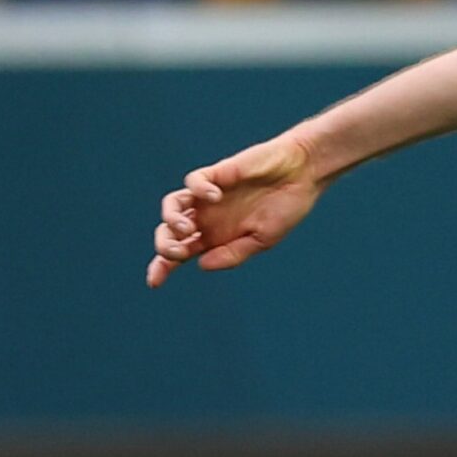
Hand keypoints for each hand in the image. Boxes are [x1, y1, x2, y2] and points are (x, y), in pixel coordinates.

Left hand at [147, 131, 328, 286]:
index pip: (181, 253)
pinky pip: (194, 181)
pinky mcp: (217, 174)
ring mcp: (209, 197)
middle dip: (165, 245)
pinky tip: (216, 195)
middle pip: (170, 232)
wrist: (302, 175)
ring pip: (173, 205)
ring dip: (170, 219)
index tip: (154, 282)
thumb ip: (233, 254)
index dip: (163, 267)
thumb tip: (201, 264)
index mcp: (216, 238)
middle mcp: (207, 218)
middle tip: (177, 252)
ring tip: (185, 228)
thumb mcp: (262, 240)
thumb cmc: (285, 208)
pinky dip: (198, 189)